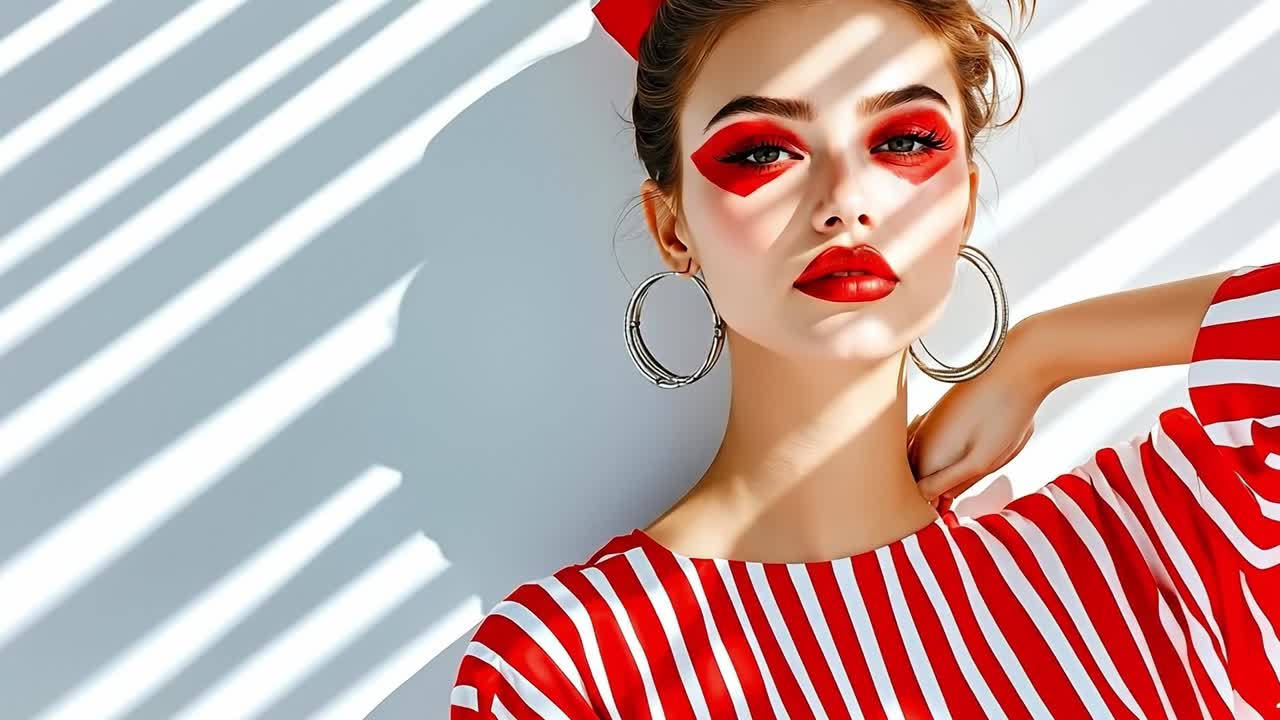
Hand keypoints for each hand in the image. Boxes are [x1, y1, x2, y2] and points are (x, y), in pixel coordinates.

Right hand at [907, 328, 1052, 512]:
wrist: (1016, 365)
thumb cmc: (1004, 414)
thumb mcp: (983, 460)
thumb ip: (952, 483)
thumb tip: (932, 501)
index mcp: (926, 456)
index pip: (917, 496)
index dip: (933, 510)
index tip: (953, 516)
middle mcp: (917, 439)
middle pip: (916, 479)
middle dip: (935, 492)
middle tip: (967, 493)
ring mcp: (925, 424)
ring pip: (923, 462)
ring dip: (941, 473)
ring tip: (972, 469)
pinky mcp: (937, 414)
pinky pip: (931, 445)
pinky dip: (944, 456)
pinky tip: (968, 450)